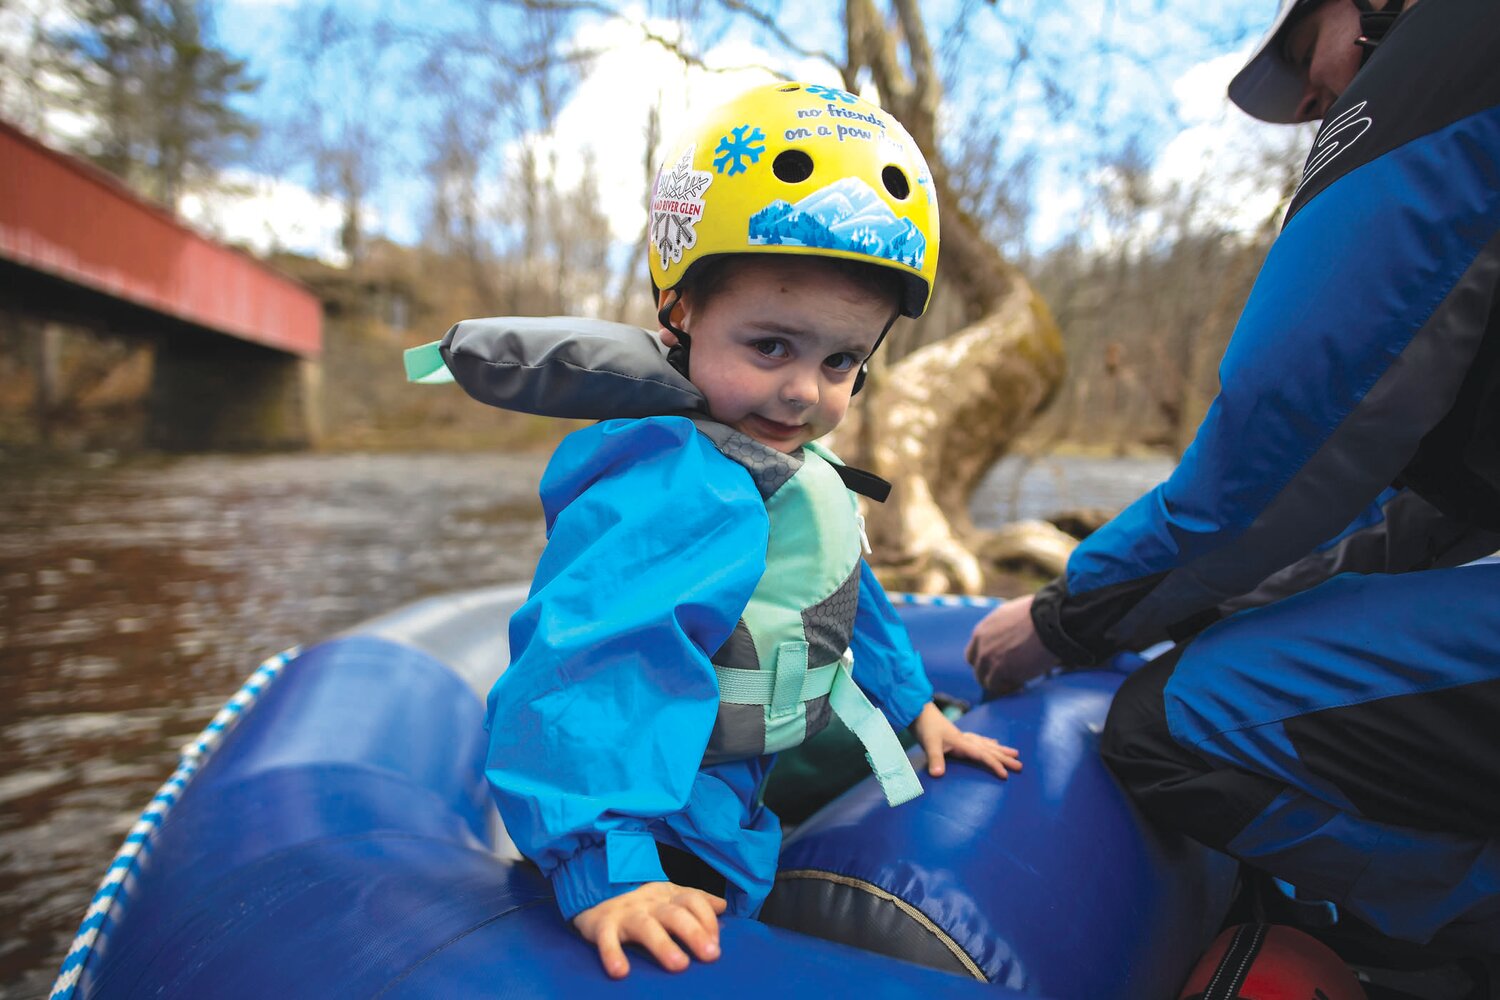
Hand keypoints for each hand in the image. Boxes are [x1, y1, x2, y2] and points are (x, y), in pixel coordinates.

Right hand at [572, 881, 726, 978]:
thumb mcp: (669, 897)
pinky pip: (607, 940)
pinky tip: (620, 972)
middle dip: (695, 933)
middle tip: (711, 955)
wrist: (596, 894)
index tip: (716, 943)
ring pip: (646, 927)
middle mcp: (649, 903)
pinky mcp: (603, 926)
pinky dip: (612, 954)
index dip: (707, 919)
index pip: (693, 899)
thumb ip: (696, 900)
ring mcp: (626, 914)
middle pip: (675, 914)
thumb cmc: (642, 904)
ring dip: (663, 945)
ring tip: (679, 965)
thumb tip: (722, 906)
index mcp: (668, 895)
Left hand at [911, 702, 1021, 779]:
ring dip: (1000, 750)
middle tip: (1020, 766)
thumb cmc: (925, 726)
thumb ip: (935, 758)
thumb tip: (938, 775)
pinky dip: (988, 742)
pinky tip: (993, 742)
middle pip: (990, 749)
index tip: (1006, 775)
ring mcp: (963, 736)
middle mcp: (966, 739)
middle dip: (1005, 758)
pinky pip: (979, 740)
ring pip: (987, 744)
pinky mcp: (958, 735)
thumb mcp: (929, 743)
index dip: (995, 765)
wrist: (918, 710)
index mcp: (962, 742)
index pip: (983, 755)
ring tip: (1015, 753)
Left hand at [965, 594, 1055, 695]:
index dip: (986, 661)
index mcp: (983, 629)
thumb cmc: (1040, 617)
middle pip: (977, 667)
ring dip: (1000, 683)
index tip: (999, 665)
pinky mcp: (998, 669)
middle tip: (1008, 677)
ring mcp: (987, 657)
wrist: (1049, 622)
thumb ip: (1003, 629)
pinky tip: (1021, 685)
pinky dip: (1007, 688)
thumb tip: (1011, 638)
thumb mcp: (1012, 616)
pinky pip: (996, 686)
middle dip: (991, 674)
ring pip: (984, 679)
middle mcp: (981, 643)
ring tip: (1018, 683)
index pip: (974, 652)